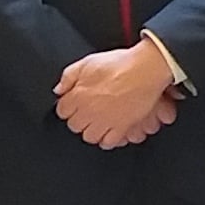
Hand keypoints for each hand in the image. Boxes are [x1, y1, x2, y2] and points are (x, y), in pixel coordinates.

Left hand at [57, 34, 181, 146]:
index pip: (62, 111)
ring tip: (98, 123)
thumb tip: (59, 89)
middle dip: (79, 119)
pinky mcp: (121, 127)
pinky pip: (108, 143)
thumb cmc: (120, 64)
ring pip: (89, 137)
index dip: (68, 107)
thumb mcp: (88, 62)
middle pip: (75, 126)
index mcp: (78, 95)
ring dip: (92, 131)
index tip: (74, 105)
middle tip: (87, 113)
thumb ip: (68, 76)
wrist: (145, 69)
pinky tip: (110, 132)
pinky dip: (108, 140)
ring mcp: (105, 121)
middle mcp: (88, 111)